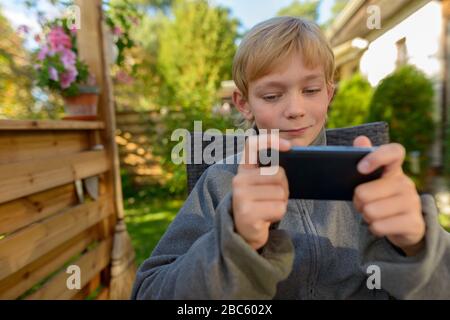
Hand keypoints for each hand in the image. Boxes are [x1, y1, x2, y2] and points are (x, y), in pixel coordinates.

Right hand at [232, 134, 290, 250]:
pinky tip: (266, 218)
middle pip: (278, 174)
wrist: (245, 233)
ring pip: (280, 192)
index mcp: (243, 170)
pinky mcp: (248, 214)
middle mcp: (238, 181)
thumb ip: (270, 170)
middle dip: (283, 188)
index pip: (252, 145)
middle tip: (272, 198)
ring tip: (268, 208)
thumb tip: (294, 152)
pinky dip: (278, 214)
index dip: (271, 140)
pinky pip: (279, 208)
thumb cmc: (259, 205)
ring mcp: (241, 197)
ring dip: (281, 203)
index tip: (289, 147)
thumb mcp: (261, 185)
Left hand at [353, 136, 424, 255]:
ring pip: (370, 211)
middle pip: (365, 192)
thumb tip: (361, 139)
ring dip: (366, 216)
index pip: (394, 152)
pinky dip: (374, 228)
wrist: (403, 226)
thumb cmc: (380, 198)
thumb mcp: (371, 180)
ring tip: (373, 214)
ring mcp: (412, 202)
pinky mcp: (414, 223)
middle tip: (362, 203)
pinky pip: (379, 226)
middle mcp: (406, 183)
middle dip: (357, 201)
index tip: (360, 168)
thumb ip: (364, 160)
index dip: (376, 157)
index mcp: (394, 169)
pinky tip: (381, 225)